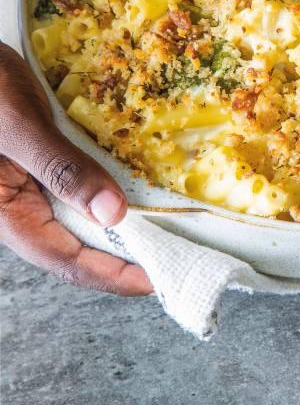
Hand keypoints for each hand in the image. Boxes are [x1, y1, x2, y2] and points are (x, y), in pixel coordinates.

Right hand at [0, 45, 150, 294]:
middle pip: (79, 247)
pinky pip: (78, 187)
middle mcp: (20, 207)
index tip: (160, 279)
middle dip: (126, 256)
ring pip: (80, 219)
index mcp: (8, 213)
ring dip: (122, 225)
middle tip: (178, 257)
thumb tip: (113, 212)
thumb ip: (60, 168)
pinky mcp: (38, 164)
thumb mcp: (18, 124)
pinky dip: (109, 191)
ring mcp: (29, 187)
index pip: (68, 260)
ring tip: (168, 228)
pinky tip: (139, 185)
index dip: (115, 276)